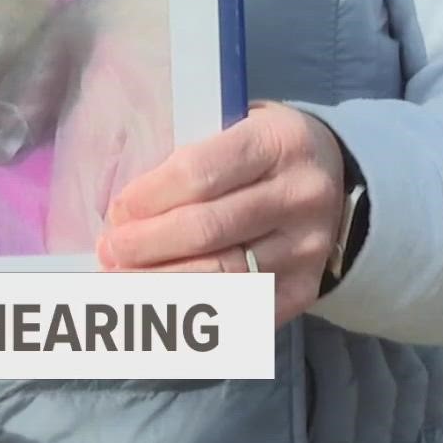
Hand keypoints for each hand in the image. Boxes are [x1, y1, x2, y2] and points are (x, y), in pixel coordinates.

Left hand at [94, 102, 346, 326]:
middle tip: (110, 251)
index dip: (149, 197)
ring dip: (162, 283)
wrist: (332, 176)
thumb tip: (124, 213)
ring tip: (121, 281)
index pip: (199, 173)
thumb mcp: (234, 129)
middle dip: (147, 244)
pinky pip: (242, 310)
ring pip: (223, 276)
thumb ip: (190, 161)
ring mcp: (308, 248)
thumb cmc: (260, 150)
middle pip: (207, 229)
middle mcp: (301, 195)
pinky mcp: (306, 288)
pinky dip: (196, 313)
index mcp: (277, 142)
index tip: (117, 212)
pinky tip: (158, 309)